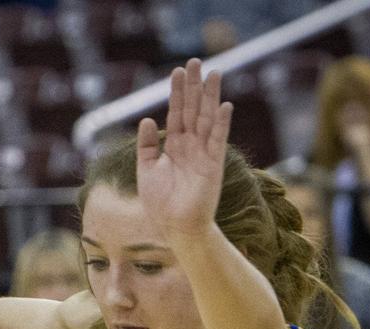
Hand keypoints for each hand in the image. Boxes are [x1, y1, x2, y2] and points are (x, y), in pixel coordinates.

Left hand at [136, 58, 232, 241]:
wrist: (175, 227)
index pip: (177, 113)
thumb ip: (146, 145)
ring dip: (210, 96)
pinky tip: (224, 105)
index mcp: (175, 146)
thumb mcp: (146, 170)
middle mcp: (191, 146)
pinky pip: (218, 140)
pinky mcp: (213, 164)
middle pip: (193, 109)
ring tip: (214, 73)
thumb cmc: (160, 203)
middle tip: (196, 61)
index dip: (177, 93)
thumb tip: (147, 118)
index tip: (177, 71)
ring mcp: (204, 153)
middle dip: (194, 86)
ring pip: (207, 118)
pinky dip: (221, 123)